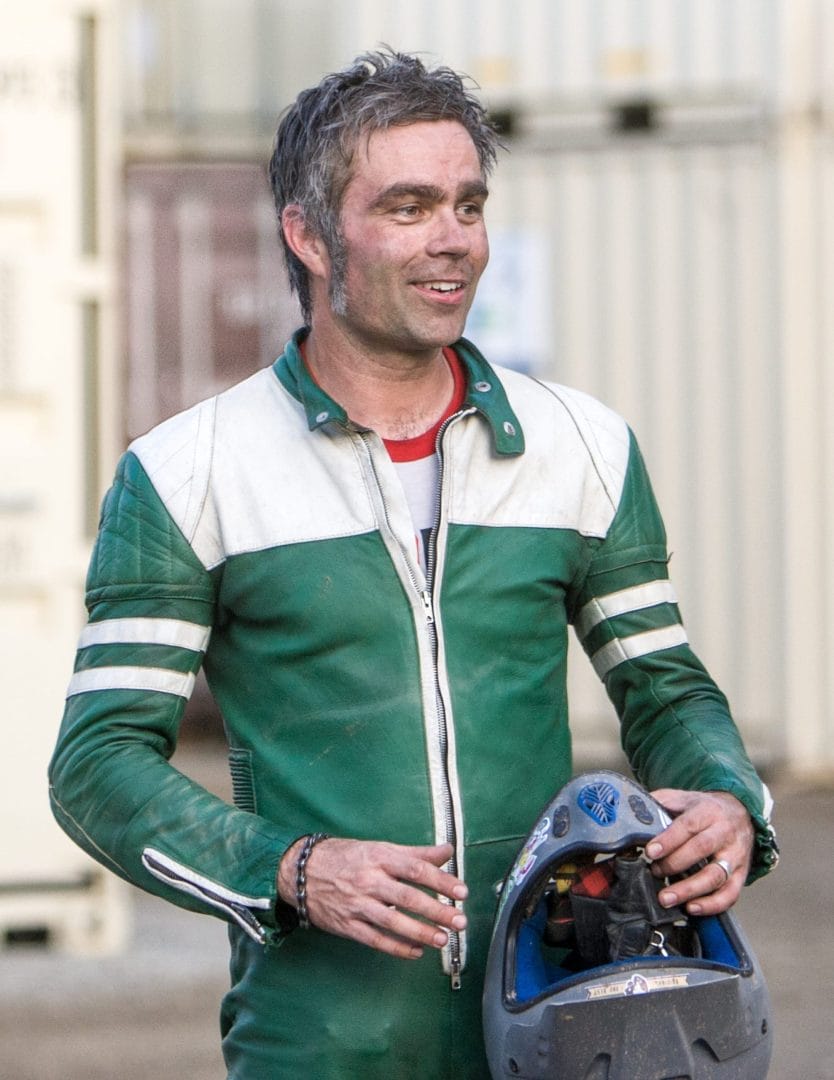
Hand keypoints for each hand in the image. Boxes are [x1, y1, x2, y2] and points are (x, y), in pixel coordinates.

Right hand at [277, 837, 466, 958]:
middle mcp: (369, 880)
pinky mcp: (347, 925)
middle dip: (436, 910)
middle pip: (408, 896)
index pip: (416, 868)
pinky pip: (376, 939)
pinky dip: (397, 948)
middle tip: (459, 920)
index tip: (461, 891)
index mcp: (379, 857)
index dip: (441, 880)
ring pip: (393, 922)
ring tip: (442, 939)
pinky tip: (416, 952)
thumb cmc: (345, 857)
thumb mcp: (379, 848)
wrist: (300, 871)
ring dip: (420, 932)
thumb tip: (447, 850)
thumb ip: (415, 853)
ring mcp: (357, 904)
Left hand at [646, 789, 753, 915]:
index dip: (668, 840)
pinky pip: (730, 893)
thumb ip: (660, 803)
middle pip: (701, 849)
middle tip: (654, 873)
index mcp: (708, 811)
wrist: (740, 812)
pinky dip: (712, 904)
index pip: (688, 825)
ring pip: (716, 875)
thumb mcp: (683, 798)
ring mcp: (735, 855)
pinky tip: (692, 908)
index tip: (650, 852)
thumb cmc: (705, 809)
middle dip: (674, 864)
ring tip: (667, 898)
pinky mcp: (742, 873)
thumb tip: (633, 811)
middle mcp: (725, 832)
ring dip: (690, 890)